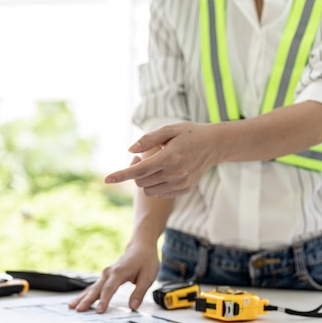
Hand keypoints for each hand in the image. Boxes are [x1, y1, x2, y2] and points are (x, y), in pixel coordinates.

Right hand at [68, 243, 159, 312]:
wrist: (140, 247)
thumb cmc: (145, 260)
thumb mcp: (148, 277)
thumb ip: (139, 292)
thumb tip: (133, 306)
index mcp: (119, 272)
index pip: (109, 289)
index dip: (104, 300)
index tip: (100, 310)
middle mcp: (109, 273)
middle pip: (96, 289)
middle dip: (86, 300)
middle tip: (79, 310)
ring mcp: (105, 274)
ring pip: (91, 288)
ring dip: (82, 297)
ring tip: (72, 306)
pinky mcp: (105, 277)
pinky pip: (93, 287)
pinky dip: (85, 294)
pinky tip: (78, 300)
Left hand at [105, 122, 219, 197]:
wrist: (214, 145)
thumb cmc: (189, 133)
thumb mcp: (169, 129)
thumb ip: (148, 140)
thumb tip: (129, 151)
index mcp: (170, 157)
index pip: (139, 170)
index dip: (121, 174)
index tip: (106, 179)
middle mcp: (176, 172)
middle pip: (141, 181)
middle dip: (135, 171)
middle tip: (141, 158)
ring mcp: (181, 183)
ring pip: (148, 190)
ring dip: (144, 179)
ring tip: (153, 165)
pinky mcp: (184, 189)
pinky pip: (160, 193)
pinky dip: (155, 185)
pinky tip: (163, 172)